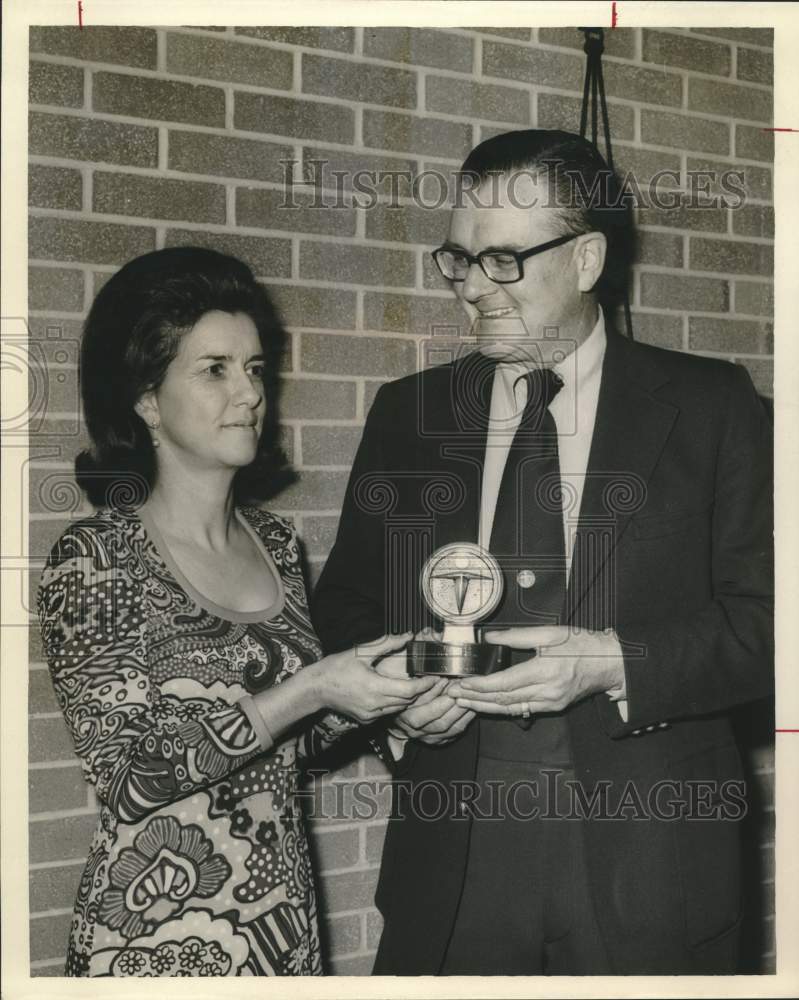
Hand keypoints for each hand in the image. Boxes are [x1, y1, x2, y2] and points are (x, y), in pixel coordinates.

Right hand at [312, 633, 436, 723]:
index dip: (425, 685)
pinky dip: (395, 702)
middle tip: (433, 679)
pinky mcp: (366, 719)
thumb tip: (408, 636)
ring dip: (409, 697)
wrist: (315, 689)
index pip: (409, 690)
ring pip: (399, 708)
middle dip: (421, 691)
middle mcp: (375, 705)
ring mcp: (370, 715)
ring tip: (420, 685)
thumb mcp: (361, 652)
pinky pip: (388, 711)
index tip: (436, 677)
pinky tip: (397, 691)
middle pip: (407, 700)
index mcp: (374, 687)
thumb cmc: (335, 667)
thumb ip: (387, 644)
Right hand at [389, 677, 475, 745]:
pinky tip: (471, 709)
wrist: (399, 720)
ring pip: (452, 729)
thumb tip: (441, 679)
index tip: (453, 688)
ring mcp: (430, 739)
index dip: (443, 700)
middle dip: (457, 706)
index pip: (428, 712)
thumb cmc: (404, 702)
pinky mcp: (440, 741)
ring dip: (464, 713)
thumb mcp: (409, 691)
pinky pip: (456, 733)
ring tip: (472, 699)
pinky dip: (466, 720)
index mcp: (408, 719)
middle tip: (466, 692)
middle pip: (443, 723)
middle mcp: (419, 733)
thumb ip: (424, 686)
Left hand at [449, 626, 625, 716]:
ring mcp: (550, 703)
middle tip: (453, 694)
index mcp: (545, 671)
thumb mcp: (549, 633)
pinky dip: (502, 708)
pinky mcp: (553, 707)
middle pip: (503, 698)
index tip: (462, 683)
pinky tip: (487, 706)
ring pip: (510, 708)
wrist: (608, 663)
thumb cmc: (582, 645)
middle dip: (475, 698)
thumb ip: (516, 636)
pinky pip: (522, 710)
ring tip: (463, 702)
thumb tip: (489, 637)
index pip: (504, 683)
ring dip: (484, 706)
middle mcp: (547, 692)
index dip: (480, 685)